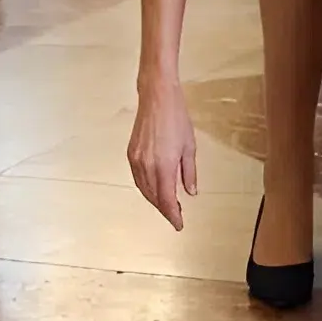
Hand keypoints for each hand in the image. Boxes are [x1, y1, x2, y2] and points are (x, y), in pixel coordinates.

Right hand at [127, 76, 197, 228]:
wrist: (157, 96)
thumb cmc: (176, 117)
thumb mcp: (189, 146)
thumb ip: (189, 172)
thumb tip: (190, 192)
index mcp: (164, 166)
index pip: (167, 200)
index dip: (173, 215)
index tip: (179, 224)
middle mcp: (147, 166)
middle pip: (154, 198)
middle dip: (165, 209)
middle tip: (177, 214)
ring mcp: (136, 160)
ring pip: (144, 189)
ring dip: (155, 200)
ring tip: (167, 203)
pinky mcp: (131, 153)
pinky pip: (137, 178)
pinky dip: (145, 188)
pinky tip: (153, 188)